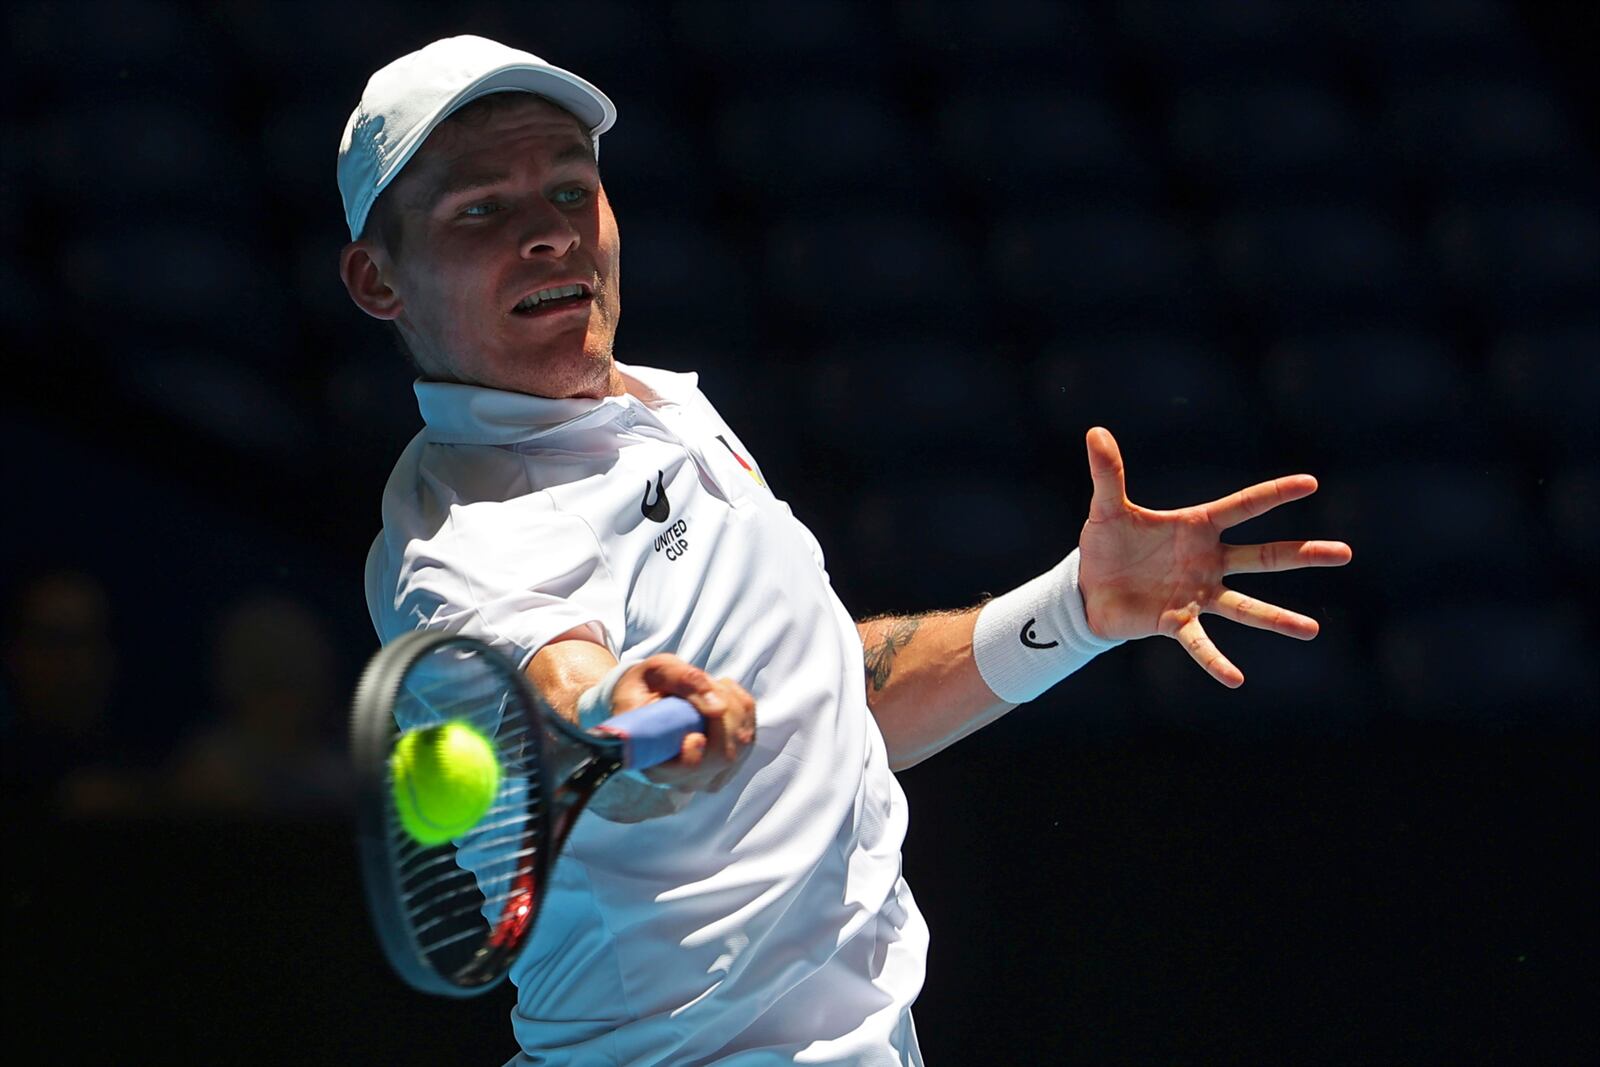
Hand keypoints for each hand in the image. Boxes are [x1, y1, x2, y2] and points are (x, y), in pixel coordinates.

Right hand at [611, 654, 755, 791]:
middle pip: (723, 756)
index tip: (695, 735)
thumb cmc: (647, 685)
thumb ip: (684, 681)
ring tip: (712, 687)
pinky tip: (723, 696)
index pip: (683, 772)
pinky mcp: (728, 765)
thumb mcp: (658, 671)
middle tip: (709, 684)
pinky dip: (743, 709)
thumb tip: (719, 707)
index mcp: (654, 762)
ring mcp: (708, 775)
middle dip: (726, 711)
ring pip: (741, 745)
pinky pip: (749, 736)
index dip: (694, 756)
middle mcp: (682, 778)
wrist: (647, 698)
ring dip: (734, 706)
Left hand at [1076, 427, 1351, 687]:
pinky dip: (1215, 661)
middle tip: (1345, 553)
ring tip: (1311, 630)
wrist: (1088, 588)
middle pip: (1264, 556)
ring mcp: (1197, 594)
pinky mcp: (1175, 622)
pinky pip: (1200, 643)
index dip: (1275, 493)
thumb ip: (1107, 473)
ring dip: (1277, 619)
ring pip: (1245, 605)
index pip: (1243, 506)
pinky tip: (1235, 679)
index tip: (1311, 482)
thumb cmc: (1107, 545)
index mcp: (1197, 528)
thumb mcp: (1106, 508)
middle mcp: (1207, 562)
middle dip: (1304, 554)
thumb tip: (1095, 432)